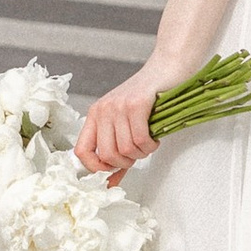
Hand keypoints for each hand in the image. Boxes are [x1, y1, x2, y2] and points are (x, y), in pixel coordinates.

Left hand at [76, 61, 191, 185]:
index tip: (112, 171)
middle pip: (107, 155)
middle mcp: (102, 110)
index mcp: (95, 114)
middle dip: (127, 162)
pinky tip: (155, 136)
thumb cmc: (150, 96)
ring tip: (149, 141)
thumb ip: (118, 152)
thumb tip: (111, 183)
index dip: (96, 168)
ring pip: (126, 150)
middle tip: (139, 153)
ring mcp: (118, 106)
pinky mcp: (137, 104)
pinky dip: (151, 145)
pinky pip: (140, 139)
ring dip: (143, 153)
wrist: (168, 67)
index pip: (81, 151)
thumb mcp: (127, 122)